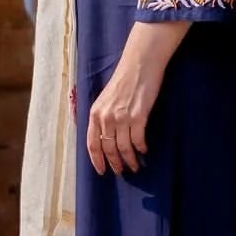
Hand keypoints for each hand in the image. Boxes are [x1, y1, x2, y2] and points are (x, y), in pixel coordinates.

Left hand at [86, 20, 188, 175]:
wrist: (140, 64)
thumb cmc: (124, 79)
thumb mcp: (106, 98)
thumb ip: (103, 116)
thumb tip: (106, 136)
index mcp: (95, 113)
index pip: (92, 144)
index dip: (97, 160)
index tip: (102, 171)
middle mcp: (106, 118)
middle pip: (108, 149)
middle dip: (115, 163)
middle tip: (121, 171)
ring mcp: (122, 118)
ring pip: (124, 148)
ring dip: (130, 160)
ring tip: (135, 165)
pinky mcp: (138, 117)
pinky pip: (138, 140)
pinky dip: (141, 148)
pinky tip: (144, 150)